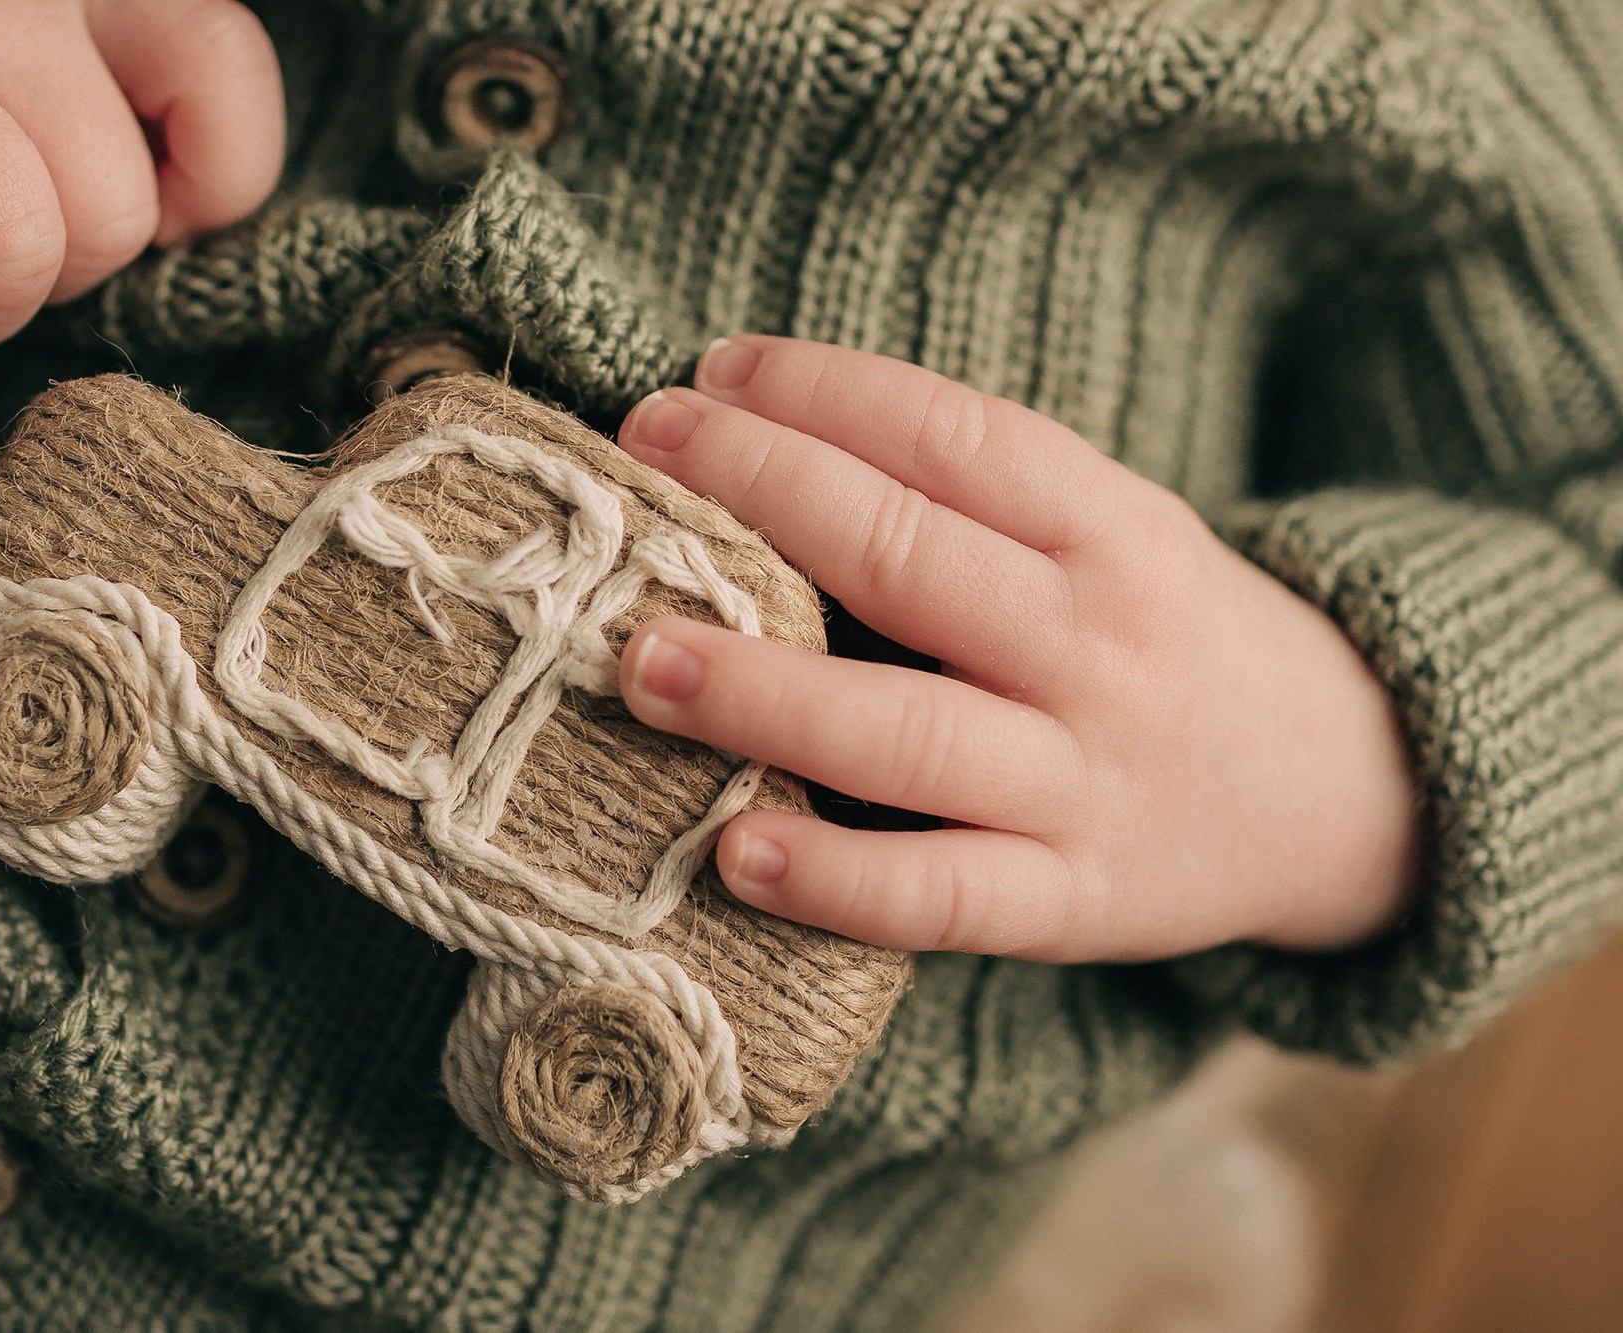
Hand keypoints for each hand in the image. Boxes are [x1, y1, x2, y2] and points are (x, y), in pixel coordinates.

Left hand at [614, 335, 1423, 962]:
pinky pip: (942, 897)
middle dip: (764, 493)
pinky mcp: (1069, 903)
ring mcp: (1084, 782)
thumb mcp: (1116, 539)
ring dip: (768, 695)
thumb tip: (767, 434)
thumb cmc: (1171, 643)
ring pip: (910, 734)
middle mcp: (1098, 648)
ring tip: (647, 661)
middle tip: (645, 456)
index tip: (710, 372)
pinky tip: (736, 851)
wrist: (1350, 796)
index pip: (954, 436)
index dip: (822, 393)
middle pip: (911, 557)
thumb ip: (977, 500)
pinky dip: (838, 880)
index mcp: (1113, 532)